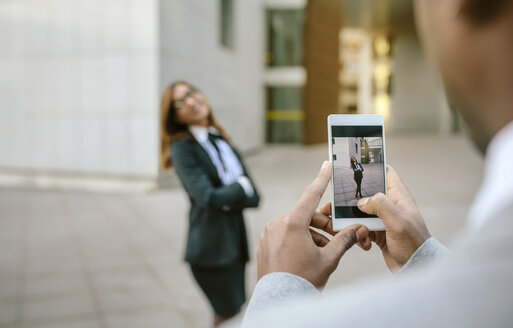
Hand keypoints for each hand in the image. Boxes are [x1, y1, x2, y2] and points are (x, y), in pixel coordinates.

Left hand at [256, 161, 368, 288]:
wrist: (279, 300)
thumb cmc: (303, 280)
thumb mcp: (328, 259)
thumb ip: (344, 240)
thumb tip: (359, 230)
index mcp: (292, 224)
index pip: (311, 195)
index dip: (321, 179)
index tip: (326, 164)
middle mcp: (277, 224)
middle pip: (306, 216)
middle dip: (323, 225)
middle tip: (337, 237)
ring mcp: (268, 234)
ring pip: (295, 227)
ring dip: (311, 235)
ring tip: (323, 251)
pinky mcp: (264, 243)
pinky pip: (284, 235)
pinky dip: (298, 240)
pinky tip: (307, 255)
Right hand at [356, 165, 430, 271]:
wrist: (416, 270)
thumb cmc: (414, 245)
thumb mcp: (398, 222)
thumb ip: (381, 205)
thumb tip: (362, 201)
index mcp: (399, 197)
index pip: (386, 173)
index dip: (372, 168)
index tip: (355, 166)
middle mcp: (391, 206)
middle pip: (367, 194)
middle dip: (352, 200)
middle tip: (335, 204)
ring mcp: (384, 220)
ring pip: (361, 212)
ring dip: (353, 221)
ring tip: (347, 228)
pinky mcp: (378, 233)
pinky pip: (362, 228)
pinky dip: (359, 235)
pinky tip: (364, 243)